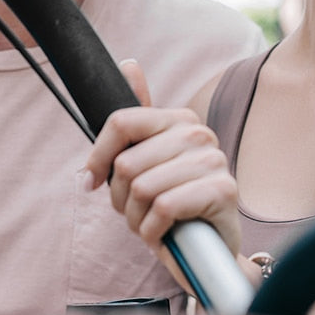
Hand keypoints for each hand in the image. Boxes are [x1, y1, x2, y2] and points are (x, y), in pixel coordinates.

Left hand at [82, 63, 239, 285]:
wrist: (210, 250)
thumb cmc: (173, 203)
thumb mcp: (147, 161)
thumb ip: (135, 120)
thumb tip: (128, 63)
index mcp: (177, 119)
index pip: (121, 123)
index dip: (97, 157)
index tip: (91, 181)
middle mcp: (198, 133)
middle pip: (127, 163)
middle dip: (120, 199)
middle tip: (134, 212)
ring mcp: (213, 160)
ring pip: (142, 189)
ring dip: (136, 219)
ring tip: (149, 225)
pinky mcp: (223, 190)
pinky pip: (164, 208)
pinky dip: (152, 232)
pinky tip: (161, 236)